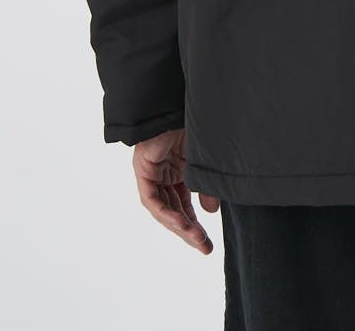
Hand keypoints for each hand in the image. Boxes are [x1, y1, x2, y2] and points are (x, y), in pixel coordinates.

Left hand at [132, 128, 220, 252]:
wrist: (175, 107)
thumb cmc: (191, 127)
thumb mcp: (202, 163)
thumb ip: (205, 187)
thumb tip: (210, 211)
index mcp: (177, 171)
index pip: (184, 204)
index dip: (195, 223)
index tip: (207, 241)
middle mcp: (163, 175)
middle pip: (174, 210)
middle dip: (189, 230)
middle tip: (205, 247)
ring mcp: (153, 173)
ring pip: (163, 209)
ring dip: (180, 226)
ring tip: (197, 239)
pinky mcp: (143, 170)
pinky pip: (152, 199)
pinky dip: (166, 213)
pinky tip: (181, 223)